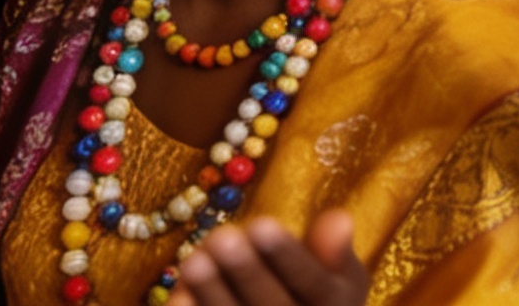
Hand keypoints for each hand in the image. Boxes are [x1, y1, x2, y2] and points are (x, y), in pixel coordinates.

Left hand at [177, 211, 370, 305]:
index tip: (260, 225)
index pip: (314, 285)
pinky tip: (178, 297)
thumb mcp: (339, 274)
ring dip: (213, 295)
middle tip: (222, 238)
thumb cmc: (314, 295)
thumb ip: (334, 250)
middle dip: (245, 273)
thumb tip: (338, 220)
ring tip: (194, 260)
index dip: (287, 257)